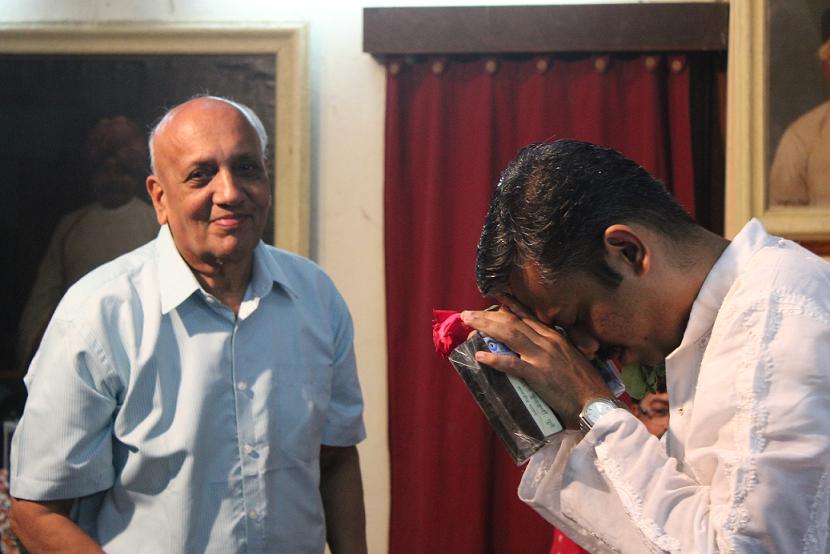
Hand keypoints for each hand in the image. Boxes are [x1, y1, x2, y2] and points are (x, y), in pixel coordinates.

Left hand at [460, 303, 611, 428]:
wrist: (596, 402)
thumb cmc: (586, 385)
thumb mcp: (571, 359)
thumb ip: (555, 352)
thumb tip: (538, 351)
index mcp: (555, 337)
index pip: (528, 317)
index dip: (510, 306)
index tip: (496, 298)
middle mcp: (547, 341)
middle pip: (512, 322)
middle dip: (488, 316)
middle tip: (468, 314)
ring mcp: (542, 357)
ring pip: (509, 335)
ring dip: (486, 327)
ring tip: (468, 324)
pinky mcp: (538, 374)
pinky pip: (511, 364)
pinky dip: (494, 359)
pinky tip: (480, 356)